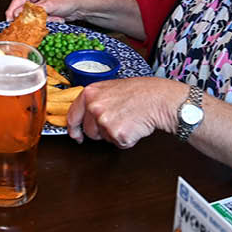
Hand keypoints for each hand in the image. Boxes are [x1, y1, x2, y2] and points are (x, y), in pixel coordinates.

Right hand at [4, 0, 85, 21]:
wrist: (81, 6)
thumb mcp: (49, 5)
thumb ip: (32, 10)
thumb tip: (17, 15)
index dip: (13, 10)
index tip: (9, 20)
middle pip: (22, 7)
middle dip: (29, 16)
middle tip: (35, 22)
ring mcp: (37, 0)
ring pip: (29, 14)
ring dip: (38, 19)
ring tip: (52, 17)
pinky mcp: (40, 9)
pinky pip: (35, 18)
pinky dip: (43, 21)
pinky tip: (54, 17)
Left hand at [67, 77, 182, 146]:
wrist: (159, 99)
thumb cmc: (140, 92)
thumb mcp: (110, 88)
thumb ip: (95, 100)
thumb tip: (83, 115)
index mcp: (90, 93)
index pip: (73, 116)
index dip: (73, 128)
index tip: (75, 134)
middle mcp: (94, 107)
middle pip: (89, 131)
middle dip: (101, 131)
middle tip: (117, 119)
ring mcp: (105, 121)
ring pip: (103, 139)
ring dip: (114, 134)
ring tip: (127, 119)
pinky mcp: (117, 134)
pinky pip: (118, 144)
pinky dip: (127, 139)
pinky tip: (134, 126)